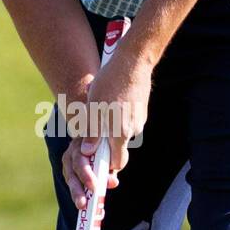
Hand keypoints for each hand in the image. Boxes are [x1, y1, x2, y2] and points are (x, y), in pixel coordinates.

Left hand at [60, 53, 151, 209]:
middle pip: (120, 149)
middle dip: (107, 148)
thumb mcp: (94, 108)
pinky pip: (127, 122)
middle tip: (93, 140)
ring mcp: (139, 119)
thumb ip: (92, 133)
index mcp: (120, 133)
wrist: (134, 61)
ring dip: (111, 131)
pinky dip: (118, 119)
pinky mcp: (141, 110)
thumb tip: (88, 154)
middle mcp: (133, 129)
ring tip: (99, 114)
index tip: (98, 168)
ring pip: (122, 134)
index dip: (107, 167)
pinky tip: (109, 105)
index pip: (117, 162)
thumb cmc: (110, 83)